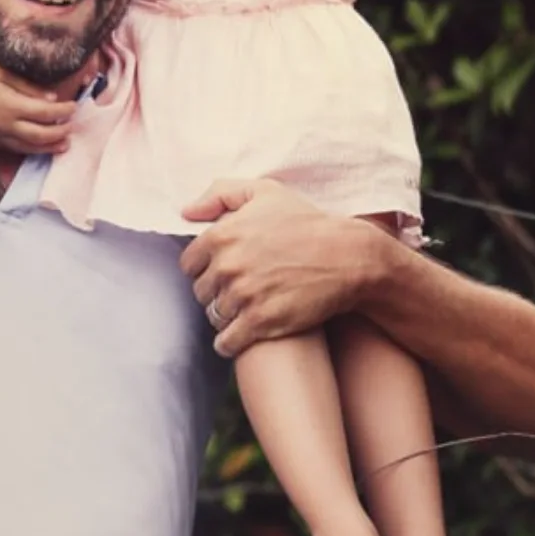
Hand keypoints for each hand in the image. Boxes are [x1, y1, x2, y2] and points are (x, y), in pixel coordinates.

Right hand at [0, 56, 75, 155]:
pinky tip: (37, 147)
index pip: (45, 112)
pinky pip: (13, 148)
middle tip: (72, 128)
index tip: (74, 107)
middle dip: (59, 133)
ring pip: (27, 147)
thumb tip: (52, 98)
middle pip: (40, 135)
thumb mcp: (3, 73)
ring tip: (62, 146)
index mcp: (11, 104)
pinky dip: (29, 149)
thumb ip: (28, 88)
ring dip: (47, 147)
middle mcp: (5, 124)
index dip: (63, 112)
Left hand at [179, 177, 386, 357]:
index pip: (190, 264)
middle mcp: (227, 266)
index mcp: (221, 235)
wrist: (348, 257)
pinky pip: (226, 342)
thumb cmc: (306, 222)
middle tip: (238, 291)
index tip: (224, 271)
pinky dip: (229, 342)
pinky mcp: (261, 322)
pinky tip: (239, 337)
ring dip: (225, 316)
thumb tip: (186, 213)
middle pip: (202, 292)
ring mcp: (243, 296)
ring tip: (245, 310)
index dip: (206, 268)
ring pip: (214, 316)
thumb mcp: (264, 192)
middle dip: (217, 292)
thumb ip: (219, 195)